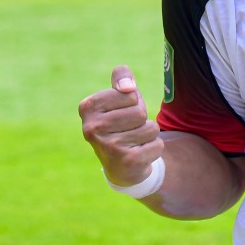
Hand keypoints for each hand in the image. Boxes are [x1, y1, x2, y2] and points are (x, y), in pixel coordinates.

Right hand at [79, 66, 162, 188]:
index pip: (129, 93)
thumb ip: (122, 78)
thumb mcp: (119, 96)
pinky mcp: (126, 161)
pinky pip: (157, 144)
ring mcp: (108, 146)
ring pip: (151, 128)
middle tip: (128, 130)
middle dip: (141, 119)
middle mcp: (92, 128)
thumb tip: (128, 87)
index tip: (121, 113)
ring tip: (134, 142)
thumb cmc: (121, 122)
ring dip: (148, 134)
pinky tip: (139, 155)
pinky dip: (154, 148)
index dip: (133, 101)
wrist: (120, 167)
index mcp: (87, 107)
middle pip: (140, 112)